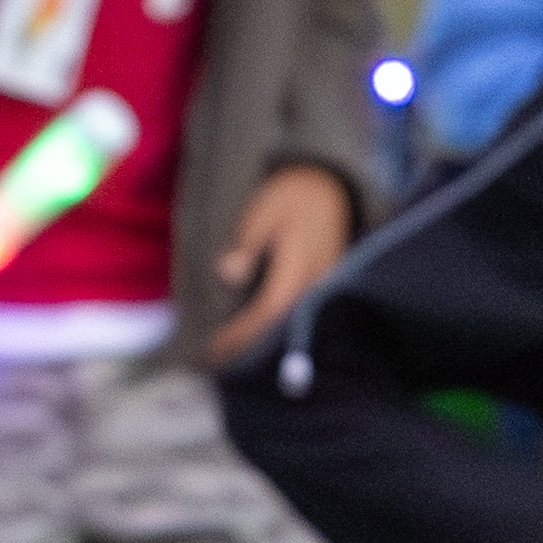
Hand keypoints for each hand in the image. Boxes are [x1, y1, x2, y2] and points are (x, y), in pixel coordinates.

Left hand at [178, 155, 354, 355]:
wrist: (327, 184)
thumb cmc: (290, 196)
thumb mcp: (261, 211)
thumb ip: (247, 243)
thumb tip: (227, 275)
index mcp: (299, 264)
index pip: (269, 310)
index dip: (243, 333)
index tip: (216, 347)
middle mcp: (317, 281)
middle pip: (283, 325)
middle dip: (250, 344)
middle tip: (217, 358)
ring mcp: (326, 285)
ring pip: (294, 323)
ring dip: (264, 339)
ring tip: (233, 350)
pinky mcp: (327, 285)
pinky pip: (302, 313)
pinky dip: (277, 325)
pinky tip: (258, 331)